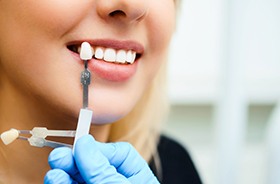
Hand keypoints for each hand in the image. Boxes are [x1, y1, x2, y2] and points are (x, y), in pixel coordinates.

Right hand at [44, 135, 158, 183]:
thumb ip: (102, 169)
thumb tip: (84, 143)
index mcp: (137, 178)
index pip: (119, 154)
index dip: (98, 148)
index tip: (80, 144)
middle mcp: (117, 182)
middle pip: (95, 165)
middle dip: (76, 159)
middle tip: (59, 155)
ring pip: (81, 177)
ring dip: (66, 172)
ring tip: (55, 168)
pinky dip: (64, 183)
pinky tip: (56, 179)